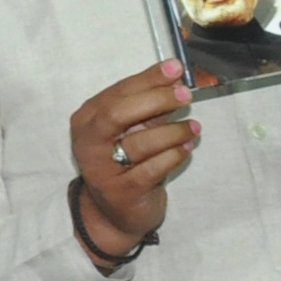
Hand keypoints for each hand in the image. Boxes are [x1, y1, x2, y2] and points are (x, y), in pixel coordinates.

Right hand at [66, 58, 198, 259]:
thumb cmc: (125, 162)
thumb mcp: (131, 130)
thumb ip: (148, 107)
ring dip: (173, 132)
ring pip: (140, 143)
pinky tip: (187, 149)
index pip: (118, 92)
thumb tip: (176, 79)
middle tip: (186, 96)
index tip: (176, 68)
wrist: (114, 212)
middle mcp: (88, 142)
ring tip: (194, 128)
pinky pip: (153, 169)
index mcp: (87, 120)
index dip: (148, 79)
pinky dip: (174, 156)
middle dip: (156, 100)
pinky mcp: (121, 191)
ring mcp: (101, 168)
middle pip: (119, 113)